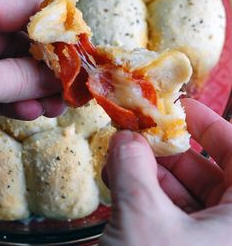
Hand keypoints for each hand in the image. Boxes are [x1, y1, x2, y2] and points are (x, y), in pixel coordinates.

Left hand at [0, 0, 65, 119]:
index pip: (27, 7)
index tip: (83, 48)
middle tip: (74, 86)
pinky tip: (30, 112)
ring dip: (40, 90)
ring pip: (19, 69)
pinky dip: (19, 102)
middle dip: (53, 68)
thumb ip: (18, 77)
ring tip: (55, 107)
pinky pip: (4, 89)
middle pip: (29, 43)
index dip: (58, 24)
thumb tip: (60, 80)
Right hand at [100, 98, 231, 245]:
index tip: (179, 109)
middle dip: (168, 152)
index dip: (208, 125)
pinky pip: (175, 218)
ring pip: (188, 196)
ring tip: (120, 163)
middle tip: (138, 137)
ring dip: (151, 176)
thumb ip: (133, 167)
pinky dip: (149, 200)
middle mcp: (231, 229)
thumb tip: (125, 137)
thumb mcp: (142, 217)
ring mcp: (213, 242)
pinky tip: (123, 189)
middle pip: (208, 173)